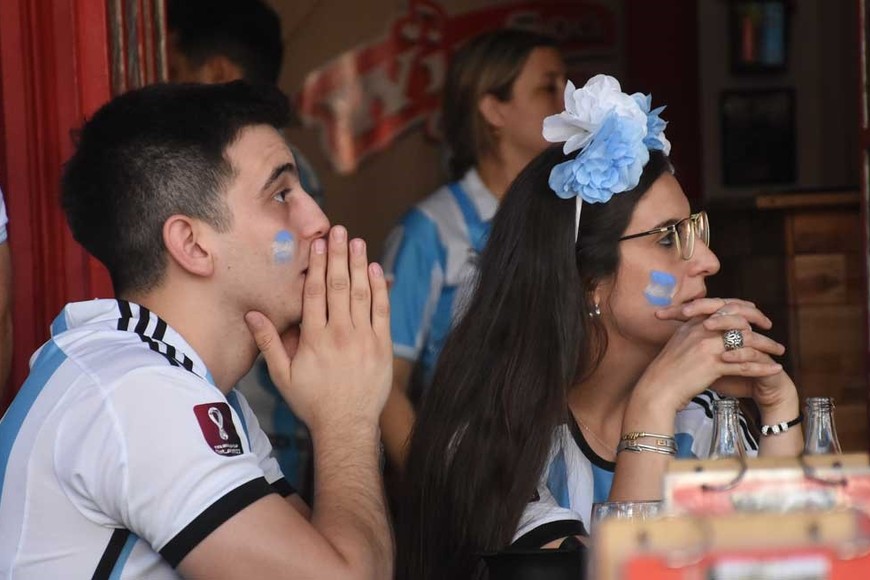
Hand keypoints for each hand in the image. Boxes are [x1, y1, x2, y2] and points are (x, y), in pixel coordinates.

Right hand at [245, 226, 392, 432]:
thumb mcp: (282, 376)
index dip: (316, 264)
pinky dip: (380, 289)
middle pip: (339, 286)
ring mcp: (363, 338)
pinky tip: (376, 270)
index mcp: (314, 338)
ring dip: (360, 265)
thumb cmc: (312, 402)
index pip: (315, 292)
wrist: (347, 425)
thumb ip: (269, 343)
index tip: (318, 243)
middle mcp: (340, 333)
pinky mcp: (382, 346)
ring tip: (357, 242)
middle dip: (339, 255)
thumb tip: (252, 315)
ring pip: (362, 294)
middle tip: (339, 231)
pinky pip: (382, 311)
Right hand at [635, 299, 783, 413]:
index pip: (724, 306)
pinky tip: (775, 369)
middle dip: (759, 322)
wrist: (656, 389)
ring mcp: (707, 347)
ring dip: (767, 345)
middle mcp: (701, 330)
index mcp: (693, 323)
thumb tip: (709, 329)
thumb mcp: (678, 344)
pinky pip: (744, 364)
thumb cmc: (665, 371)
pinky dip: (763, 367)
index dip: (743, 308)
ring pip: (745, 341)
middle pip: (739, 319)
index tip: (756, 314)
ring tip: (780, 351)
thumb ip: (693, 333)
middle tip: (770, 327)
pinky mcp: (712, 365)